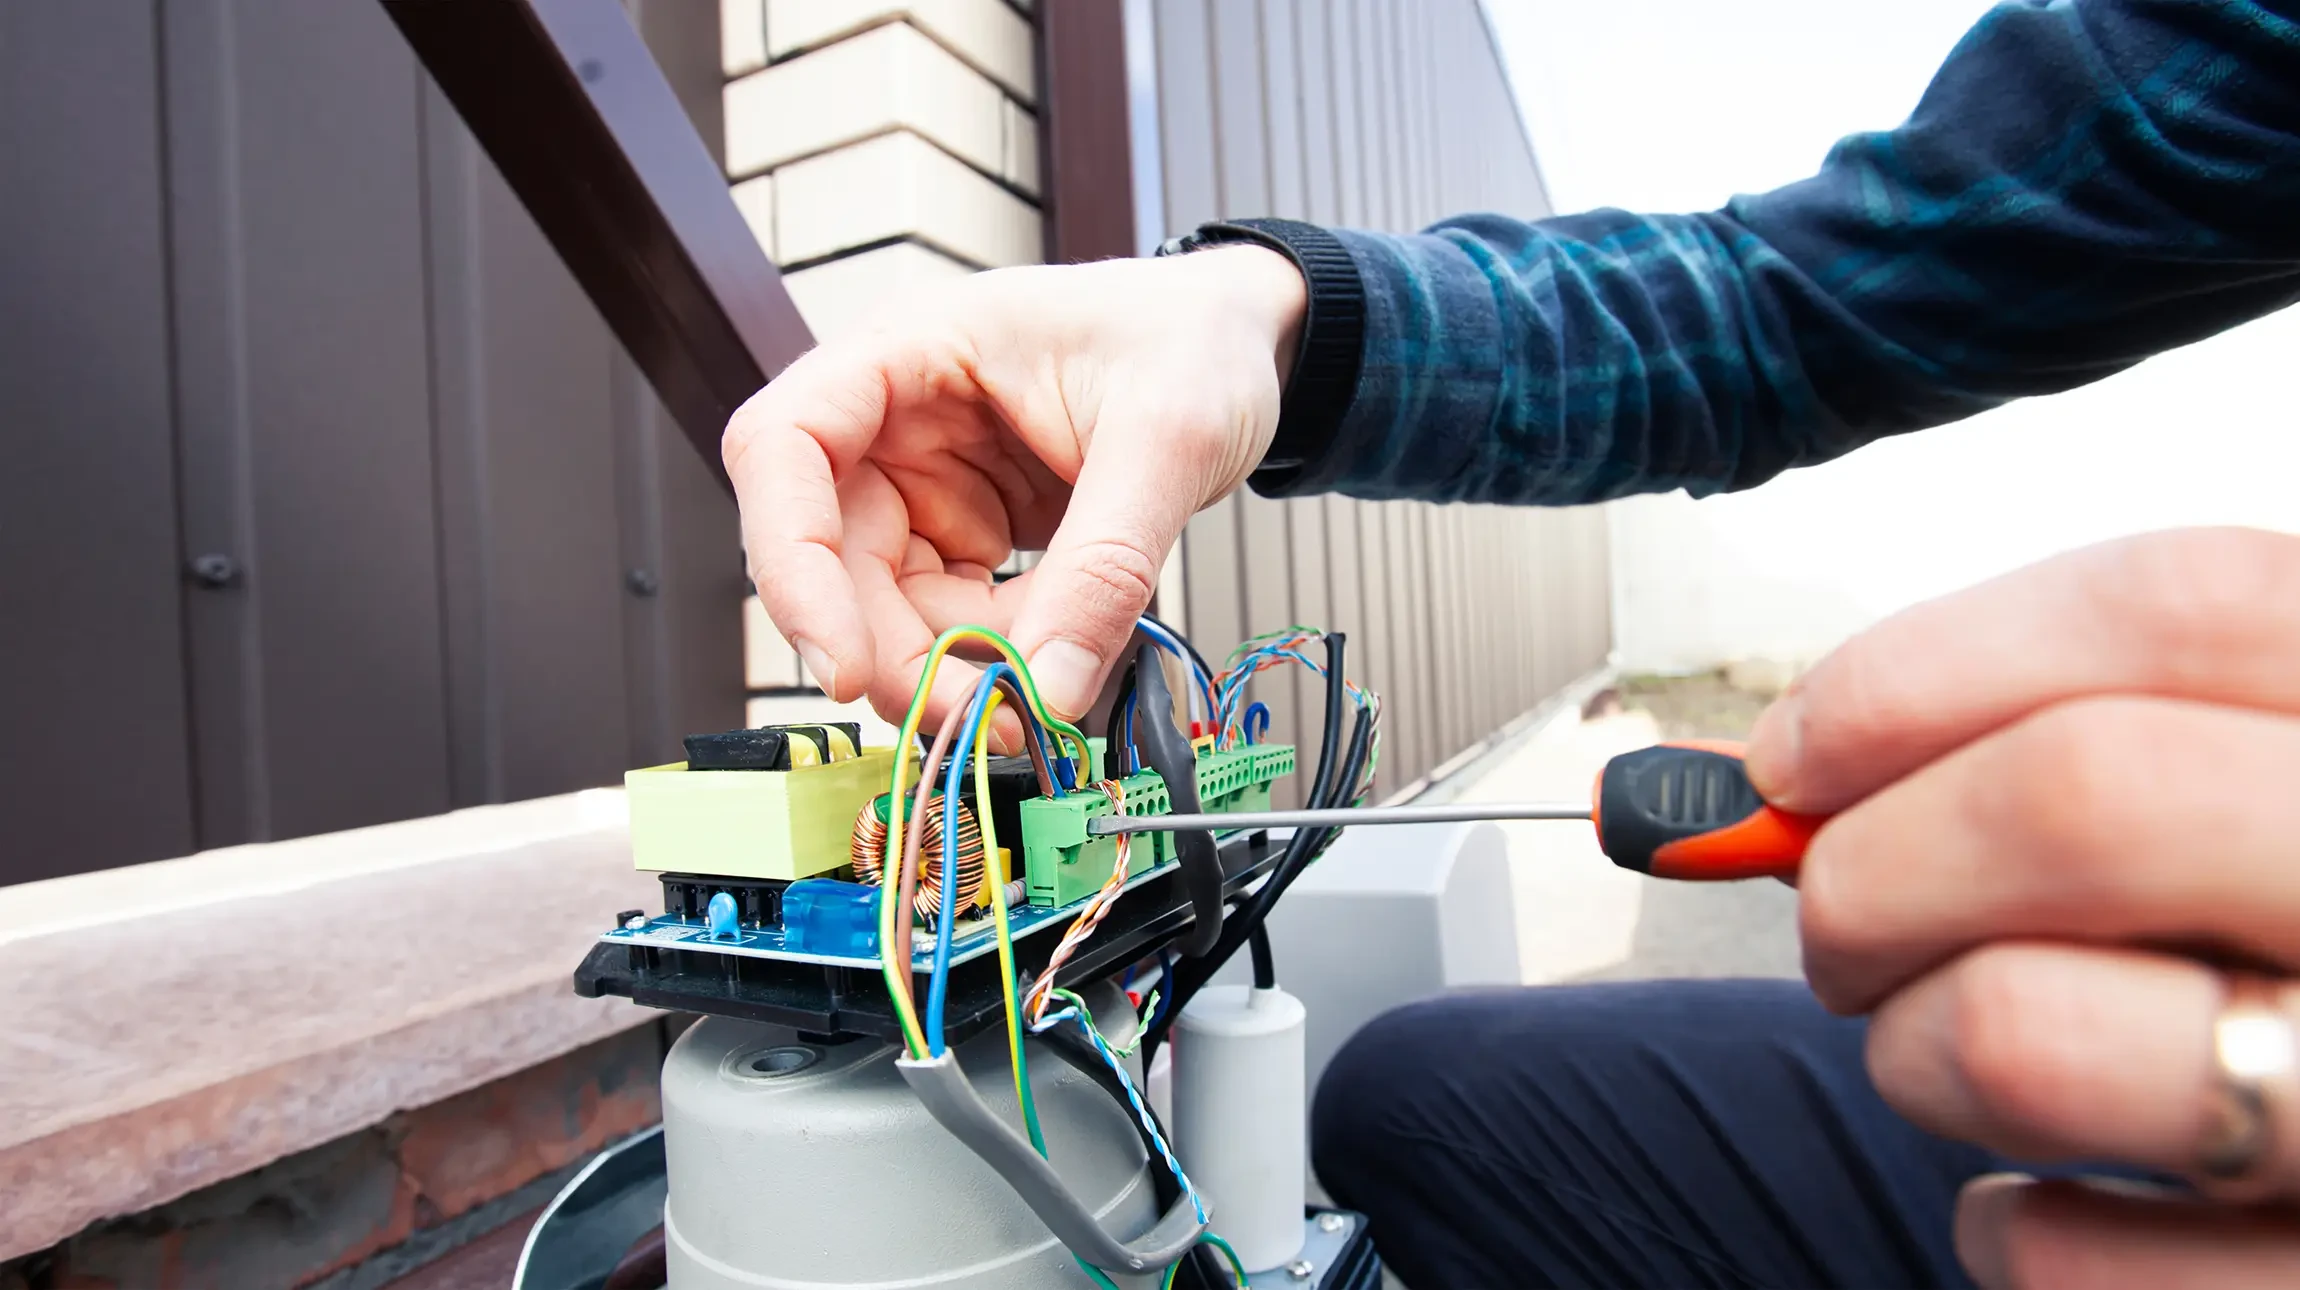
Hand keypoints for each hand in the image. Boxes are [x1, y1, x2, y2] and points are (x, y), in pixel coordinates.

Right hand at [723, 246, 1305, 730]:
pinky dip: (990, 654)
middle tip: (979, 718)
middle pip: (828, 555)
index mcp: (909, 349)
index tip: (841, 664)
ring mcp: (923, 478)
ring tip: (1044, 683)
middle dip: (892, 652)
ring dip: (949, 665)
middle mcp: (894, 416)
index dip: (790, 562)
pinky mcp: (962, 528)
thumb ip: (1106, 566)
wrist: (1244, 343)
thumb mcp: (1168, 439)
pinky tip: (1054, 652)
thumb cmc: (1196, 340)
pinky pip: (944, 618)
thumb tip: (1050, 690)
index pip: (783, 447)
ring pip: (883, 604)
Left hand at [1744, 527, 2299, 1288]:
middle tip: (1837, 932)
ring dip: (1910, 1049)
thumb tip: (1774, 777)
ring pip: (2022, 1029)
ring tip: (1946, 1062)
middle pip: (2081, 796)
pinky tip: (2041, 1207)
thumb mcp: (2244, 815)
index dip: (1928, 667)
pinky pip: (2062, 1261)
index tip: (1788, 757)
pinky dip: (2002, 1232)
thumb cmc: (2285, 959)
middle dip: (1874, 865)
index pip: (2182, 606)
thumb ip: (2055, 757)